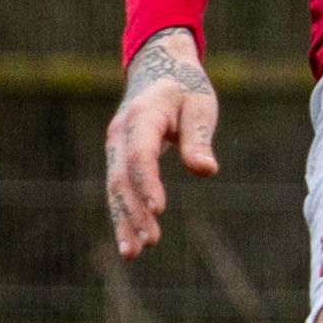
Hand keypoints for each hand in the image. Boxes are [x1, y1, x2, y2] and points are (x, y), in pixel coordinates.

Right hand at [102, 28, 219, 259]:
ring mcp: (115, 148)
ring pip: (116, 189)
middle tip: (150, 242)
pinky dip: (122, 214)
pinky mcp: (119, 158)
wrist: (159, 69)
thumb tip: (206, 171)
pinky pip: (118, 189)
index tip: (160, 210)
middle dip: (134, 211)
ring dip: (124, 220)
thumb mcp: (200, 105)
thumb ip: (199, 137)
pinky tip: (130, 241)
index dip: (148, 183)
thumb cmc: (185, 88)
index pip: (141, 156)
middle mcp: (121, 135)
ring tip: (133, 253)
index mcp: (142, 117)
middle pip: (123, 178)